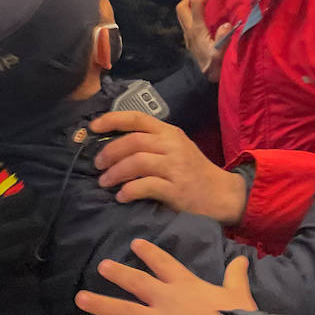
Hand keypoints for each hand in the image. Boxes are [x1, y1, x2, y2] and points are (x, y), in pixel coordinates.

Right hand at [0, 194, 46, 308]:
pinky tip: (22, 243)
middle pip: (30, 226)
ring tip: (29, 224)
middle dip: (36, 214)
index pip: (16, 203)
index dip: (29, 194)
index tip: (29, 189)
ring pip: (28, 246)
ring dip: (32, 234)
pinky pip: (17, 263)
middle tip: (33, 208)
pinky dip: (23, 251)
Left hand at [76, 239, 256, 314]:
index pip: (164, 264)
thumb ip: (236, 274)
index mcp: (186, 285)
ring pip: (123, 311)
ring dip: (101, 304)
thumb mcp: (238, 292)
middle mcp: (166, 299)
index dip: (149, 253)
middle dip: (119, 273)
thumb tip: (242, 257)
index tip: (136, 244)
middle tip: (102, 266)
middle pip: (137, 282)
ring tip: (80, 298)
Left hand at [91, 111, 247, 223]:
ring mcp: (175, 167)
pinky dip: (129, 191)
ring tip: (104, 183)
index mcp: (170, 132)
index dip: (112, 119)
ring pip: (137, 162)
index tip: (93, 127)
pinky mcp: (176, 189)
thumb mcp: (176, 148)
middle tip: (98, 165)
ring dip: (115, 173)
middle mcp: (172, 146)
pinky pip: (146, 186)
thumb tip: (114, 145)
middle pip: (133, 141)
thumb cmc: (193, 171)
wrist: (222, 194)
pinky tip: (121, 197)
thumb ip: (152, 142)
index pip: (137, 117)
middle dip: (109, 152)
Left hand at [177, 0, 229, 82]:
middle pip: (181, 8)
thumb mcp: (220, 54)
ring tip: (203, 2)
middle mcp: (189, 30)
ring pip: (182, 14)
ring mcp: (188, 35)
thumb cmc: (214, 67)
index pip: (195, 6)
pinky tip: (204, 16)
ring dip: (189, 5)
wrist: (205, 80)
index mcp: (197, 30)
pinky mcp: (190, 39)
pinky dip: (193, 14)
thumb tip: (226, 25)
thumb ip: (223, 39)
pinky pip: (187, 21)